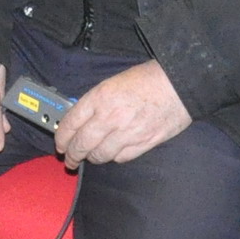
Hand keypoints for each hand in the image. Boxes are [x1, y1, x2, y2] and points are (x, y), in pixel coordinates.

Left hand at [54, 60, 191, 165]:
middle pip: (82, 145)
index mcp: (100, 98)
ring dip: (92, 159)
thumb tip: (81, 118)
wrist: (179, 83)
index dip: (61, 137)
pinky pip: (121, 158)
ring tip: (90, 158)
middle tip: (70, 159)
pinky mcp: (144, 143)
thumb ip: (96, 101)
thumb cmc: (148, 78)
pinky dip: (114, 158)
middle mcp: (110, 117)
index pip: (71, 123)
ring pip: (100, 155)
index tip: (60, 144)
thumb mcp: (113, 82)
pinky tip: (112, 154)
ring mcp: (127, 133)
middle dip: (72, 155)